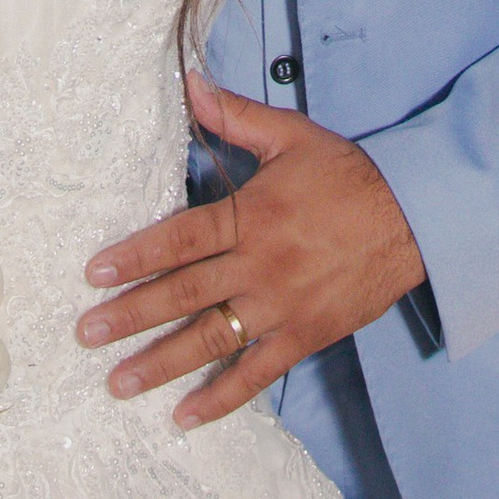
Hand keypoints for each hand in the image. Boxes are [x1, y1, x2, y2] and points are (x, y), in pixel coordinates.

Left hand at [75, 73, 426, 429]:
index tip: (94, 273)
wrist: (412, 217)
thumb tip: (190, 83)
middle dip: (130, 315)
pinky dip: (221, 397)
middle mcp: (259, 264)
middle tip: (86, 333)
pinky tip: (186, 414)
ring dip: (160, 363)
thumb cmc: (346, 173)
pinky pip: (256, 372)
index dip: (134, 255)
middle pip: (183, 293)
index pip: (180, 238)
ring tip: (118, 382)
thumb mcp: (290, 136)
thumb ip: (235, 116)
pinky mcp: (303, 335)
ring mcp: (280, 305)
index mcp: (251, 214)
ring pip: (210, 339)